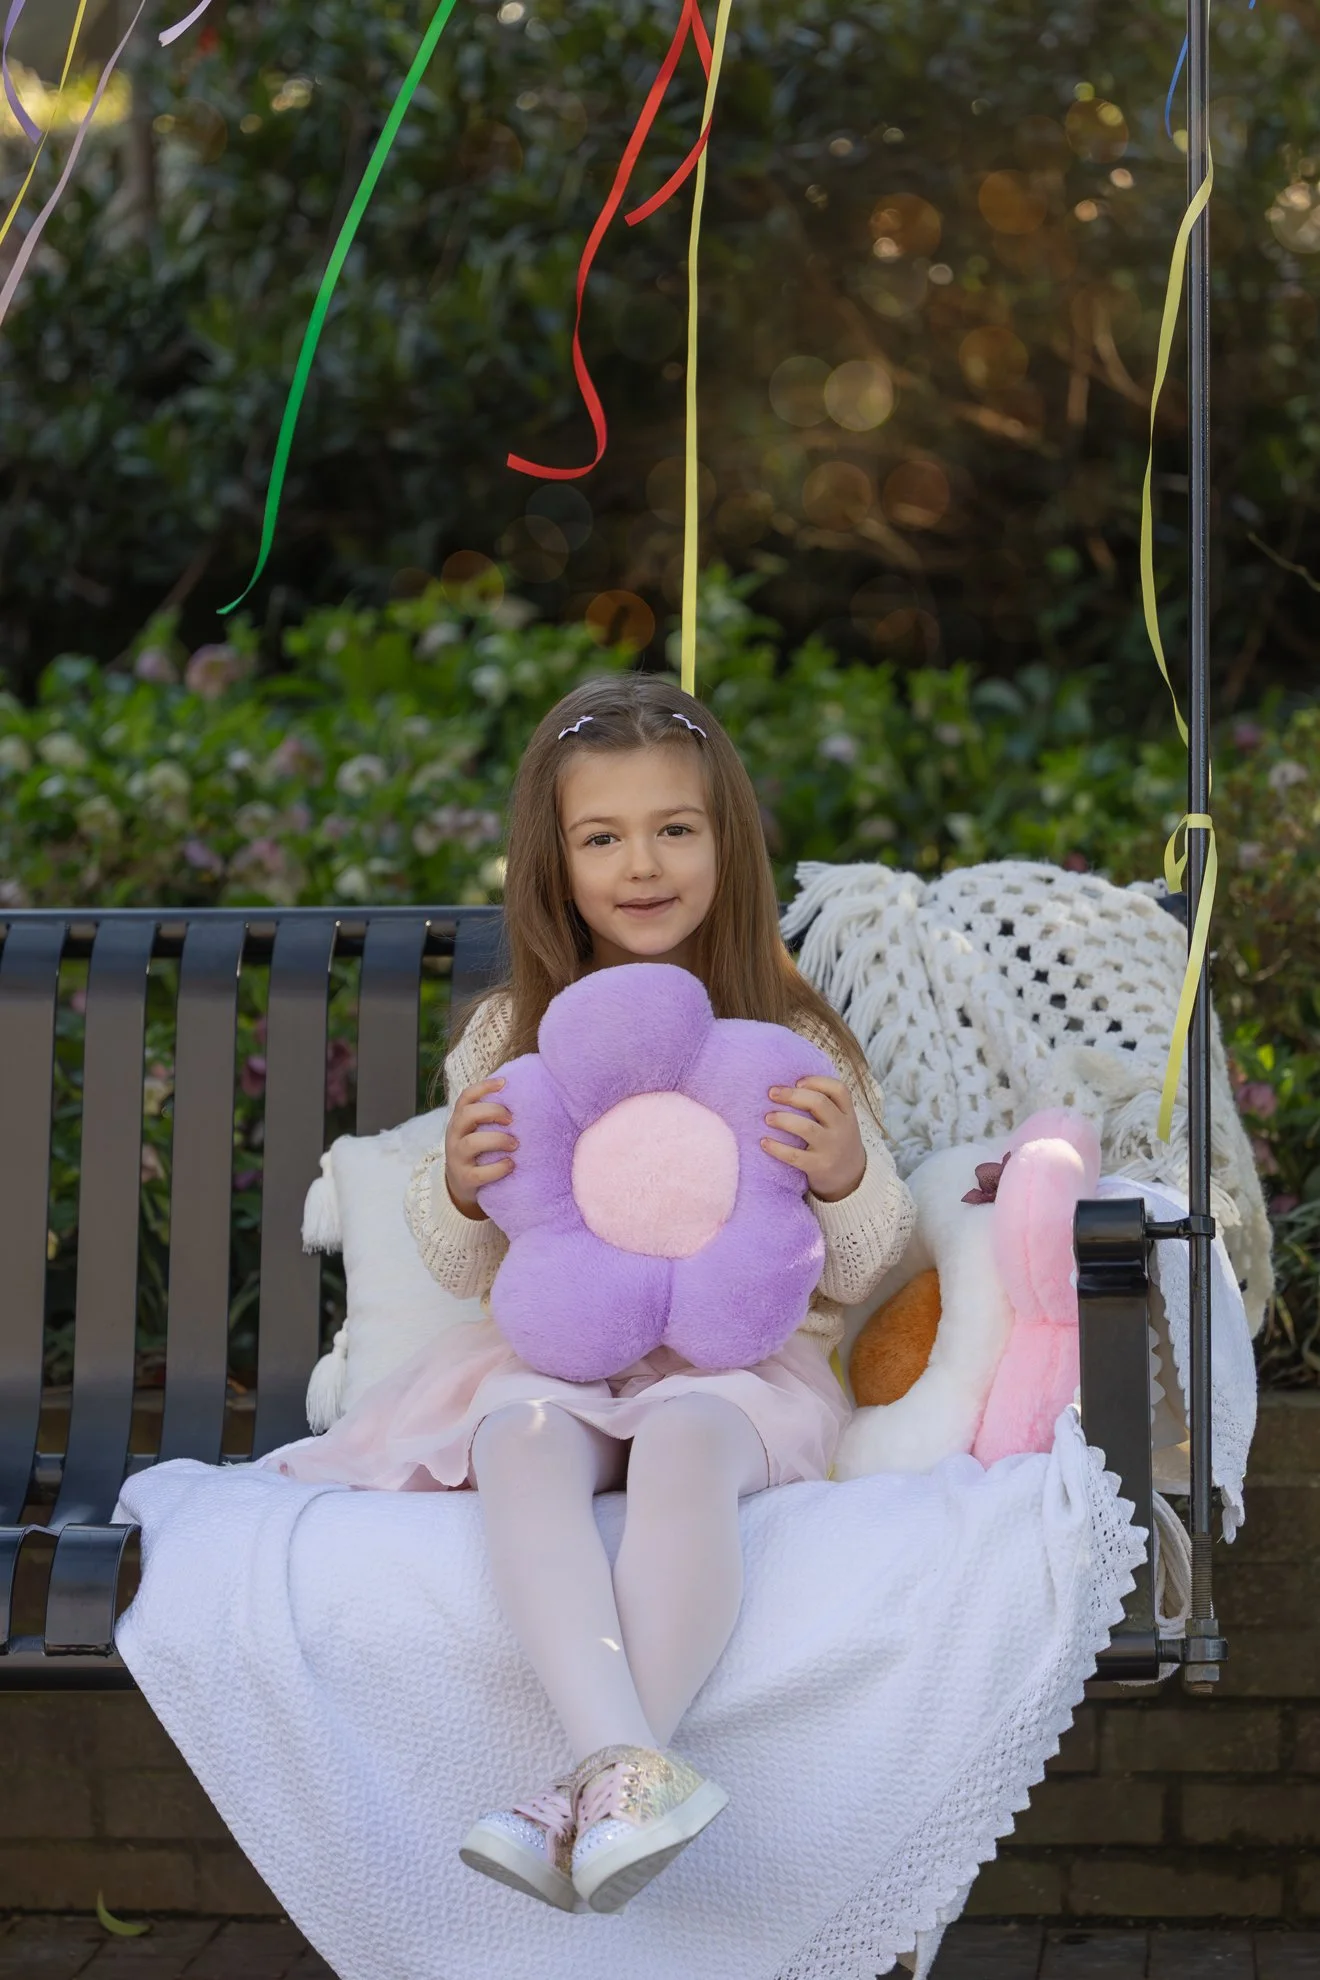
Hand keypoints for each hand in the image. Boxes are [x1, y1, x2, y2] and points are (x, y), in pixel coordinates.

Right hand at [444, 1077, 515, 1219]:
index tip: (504, 1084)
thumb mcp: (478, 1129)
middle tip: (512, 1119)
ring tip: (515, 1144)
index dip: (484, 1087)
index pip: (466, 1097)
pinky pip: (479, 1173)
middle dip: (492, 1112)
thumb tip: (523, 1095)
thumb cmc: (478, 1150)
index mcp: (459, 1120)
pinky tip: (511, 1164)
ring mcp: (457, 1157)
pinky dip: (498, 1168)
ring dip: (497, 1140)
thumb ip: (491, 1116)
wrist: (460, 1183)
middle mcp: (454, 1135)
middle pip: (467, 1115)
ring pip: (472, 1143)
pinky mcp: (464, 1178)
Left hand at [762, 1075, 865, 1202]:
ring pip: (806, 1128)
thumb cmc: (836, 1141)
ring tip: (767, 1117)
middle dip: (792, 1095)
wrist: (850, 1177)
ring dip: (783, 1119)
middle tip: (772, 1093)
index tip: (797, 1082)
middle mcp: (842, 1128)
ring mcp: (831, 1147)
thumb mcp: (840, 1122)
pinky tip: (764, 1142)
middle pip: (819, 1103)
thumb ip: (825, 1105)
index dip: (817, 1081)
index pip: (839, 1090)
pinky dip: (777, 1148)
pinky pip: (795, 1155)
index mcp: (847, 1114)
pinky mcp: (819, 1166)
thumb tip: (787, 1085)